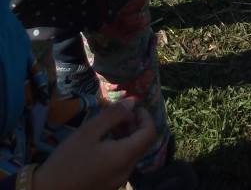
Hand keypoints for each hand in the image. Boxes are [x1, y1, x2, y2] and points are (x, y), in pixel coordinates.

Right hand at [33, 102, 155, 189]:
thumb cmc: (67, 160)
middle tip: (118, 115)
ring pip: (132, 154)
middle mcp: (126, 171)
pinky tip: (102, 145)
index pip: (150, 133)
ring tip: (108, 127)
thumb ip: (113, 115)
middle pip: (142, 144)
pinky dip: (119, 150)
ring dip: (127, 137)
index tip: (133, 107)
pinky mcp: (109, 187)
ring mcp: (118, 182)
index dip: (145, 117)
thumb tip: (132, 102)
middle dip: (135, 125)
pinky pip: (122, 165)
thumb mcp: (89, 132)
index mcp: (124, 156)